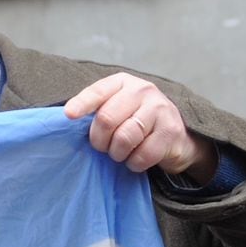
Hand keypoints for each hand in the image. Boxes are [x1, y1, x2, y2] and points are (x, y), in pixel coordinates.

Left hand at [63, 73, 217, 180]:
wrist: (176, 135)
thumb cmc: (136, 120)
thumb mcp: (117, 107)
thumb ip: (97, 110)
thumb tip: (69, 120)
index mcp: (123, 82)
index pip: (98, 91)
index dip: (82, 104)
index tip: (69, 115)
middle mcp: (142, 90)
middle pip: (107, 118)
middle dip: (99, 140)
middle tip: (102, 147)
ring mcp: (159, 109)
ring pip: (124, 138)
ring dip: (117, 153)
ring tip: (119, 154)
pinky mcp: (170, 131)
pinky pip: (143, 154)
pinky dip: (134, 163)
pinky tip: (135, 160)